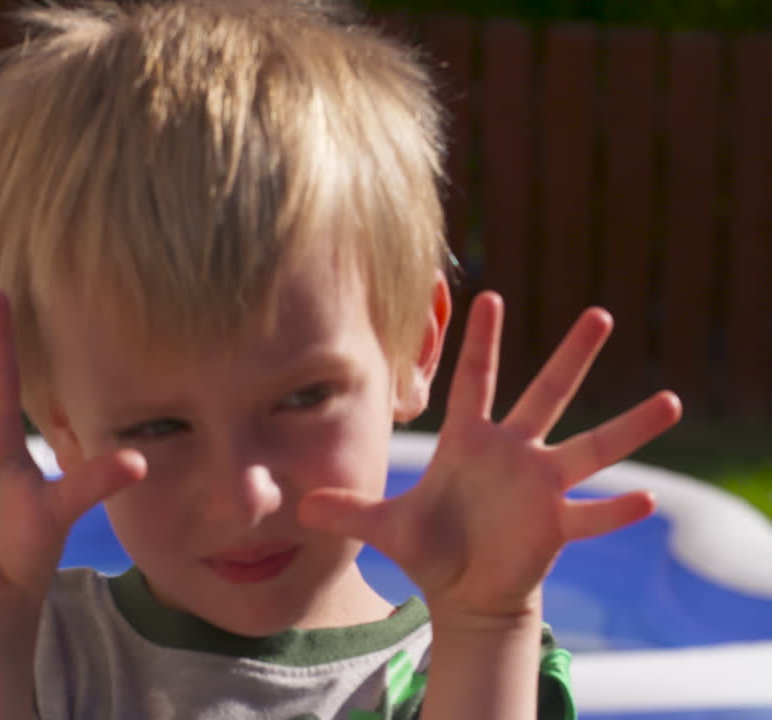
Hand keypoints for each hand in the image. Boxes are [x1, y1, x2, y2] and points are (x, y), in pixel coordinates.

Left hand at [299, 292, 681, 621]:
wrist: (463, 591)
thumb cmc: (430, 546)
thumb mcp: (384, 526)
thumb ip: (347, 509)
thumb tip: (297, 505)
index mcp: (470, 442)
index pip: (475, 382)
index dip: (482, 343)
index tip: (491, 296)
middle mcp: (513, 454)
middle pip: (547, 395)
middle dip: (571, 356)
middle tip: (600, 314)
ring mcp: (540, 487)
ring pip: (589, 448)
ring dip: (628, 427)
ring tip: (670, 401)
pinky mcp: (556, 526)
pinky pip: (591, 516)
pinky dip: (615, 510)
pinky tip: (645, 499)